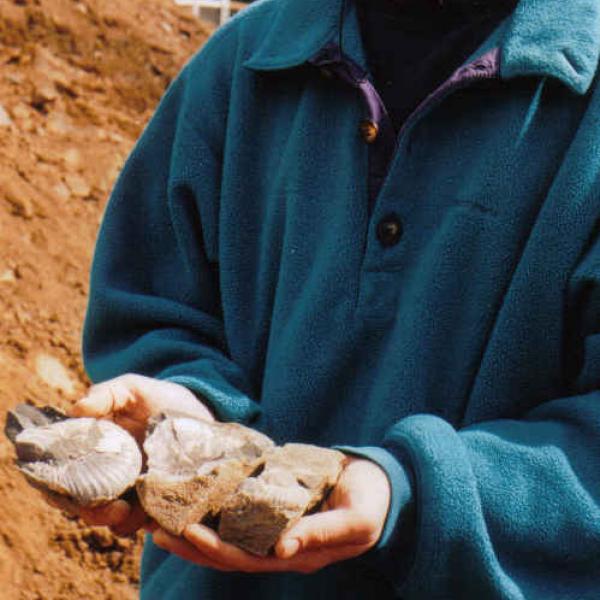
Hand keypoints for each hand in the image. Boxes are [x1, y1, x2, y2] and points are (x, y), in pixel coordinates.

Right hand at [65, 373, 213, 534]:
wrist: (200, 411)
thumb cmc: (159, 398)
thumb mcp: (133, 389)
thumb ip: (106, 394)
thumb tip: (77, 408)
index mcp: (90, 451)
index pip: (58, 477)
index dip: (55, 489)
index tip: (71, 492)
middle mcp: (104, 475)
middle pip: (81, 506)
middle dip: (93, 513)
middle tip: (116, 508)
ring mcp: (128, 491)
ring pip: (111, 520)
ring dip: (119, 522)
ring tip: (137, 511)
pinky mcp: (153, 502)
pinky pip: (143, 522)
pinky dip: (147, 523)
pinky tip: (157, 515)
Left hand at [152, 456, 390, 573]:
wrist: (380, 485)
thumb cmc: (371, 502)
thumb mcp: (356, 519)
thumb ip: (323, 533)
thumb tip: (282, 548)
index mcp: (298, 554)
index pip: (248, 560)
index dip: (216, 550)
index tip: (187, 533)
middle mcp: (281, 547)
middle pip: (229, 554)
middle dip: (193, 545)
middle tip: (158, 529)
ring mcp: (278, 530)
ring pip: (230, 538)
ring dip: (198, 533)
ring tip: (165, 521)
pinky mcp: (277, 510)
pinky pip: (242, 515)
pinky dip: (217, 512)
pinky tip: (198, 501)